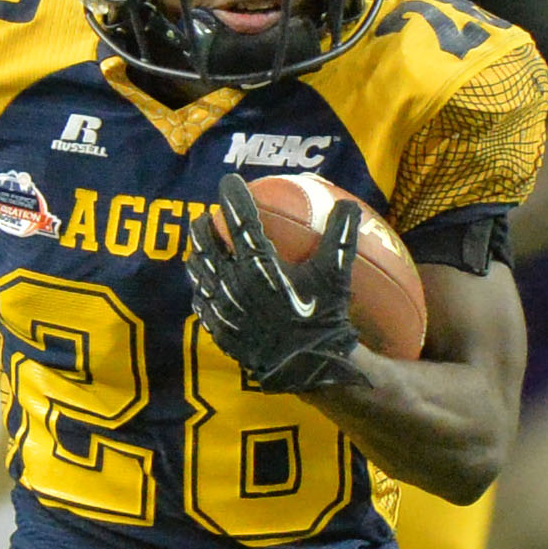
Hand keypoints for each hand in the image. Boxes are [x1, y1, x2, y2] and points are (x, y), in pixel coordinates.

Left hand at [186, 173, 365, 394]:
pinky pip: (201, 301)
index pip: (240, 220)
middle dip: (204, 225)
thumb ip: (340, 236)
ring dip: (198, 253)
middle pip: (207, 242)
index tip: (229, 182)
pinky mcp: (219, 328)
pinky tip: (205, 285)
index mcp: (260, 264)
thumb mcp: (335, 275)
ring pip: (199, 271)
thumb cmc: (324, 316)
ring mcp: (223, 306)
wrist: (309, 366)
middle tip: (208, 218)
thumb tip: (349, 205)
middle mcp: (234, 281)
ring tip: (202, 246)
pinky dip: (201, 287)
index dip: (232, 196)